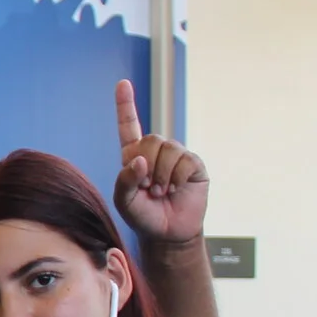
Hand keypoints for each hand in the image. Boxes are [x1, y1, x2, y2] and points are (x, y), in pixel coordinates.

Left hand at [112, 79, 208, 245]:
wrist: (167, 233)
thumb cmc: (143, 216)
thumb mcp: (125, 201)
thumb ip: (125, 180)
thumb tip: (140, 160)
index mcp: (133, 155)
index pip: (129, 125)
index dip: (126, 105)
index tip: (123, 84)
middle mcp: (156, 152)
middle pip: (150, 139)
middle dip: (147, 166)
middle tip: (149, 188)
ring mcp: (177, 157)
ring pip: (168, 149)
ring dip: (161, 176)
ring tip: (161, 192)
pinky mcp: (194, 165)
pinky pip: (185, 161)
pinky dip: (176, 179)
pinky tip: (176, 190)